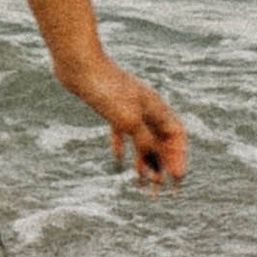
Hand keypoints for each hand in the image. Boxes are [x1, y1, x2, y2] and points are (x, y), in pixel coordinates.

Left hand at [58, 53, 188, 185]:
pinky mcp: (111, 107)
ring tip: (139, 182)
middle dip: (162, 166)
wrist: (78, 65)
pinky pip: (123, 132)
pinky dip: (123, 147)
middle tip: (160, 192)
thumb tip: (156, 166)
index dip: (178, 157)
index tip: (175, 179)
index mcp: (156, 107)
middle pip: (161, 140)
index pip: (176, 136)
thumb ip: (144, 143)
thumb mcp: (128, 121)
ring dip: (143, 161)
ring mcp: (129, 106)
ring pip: (142, 138)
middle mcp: (147, 107)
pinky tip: (118, 160)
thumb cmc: (105, 89)